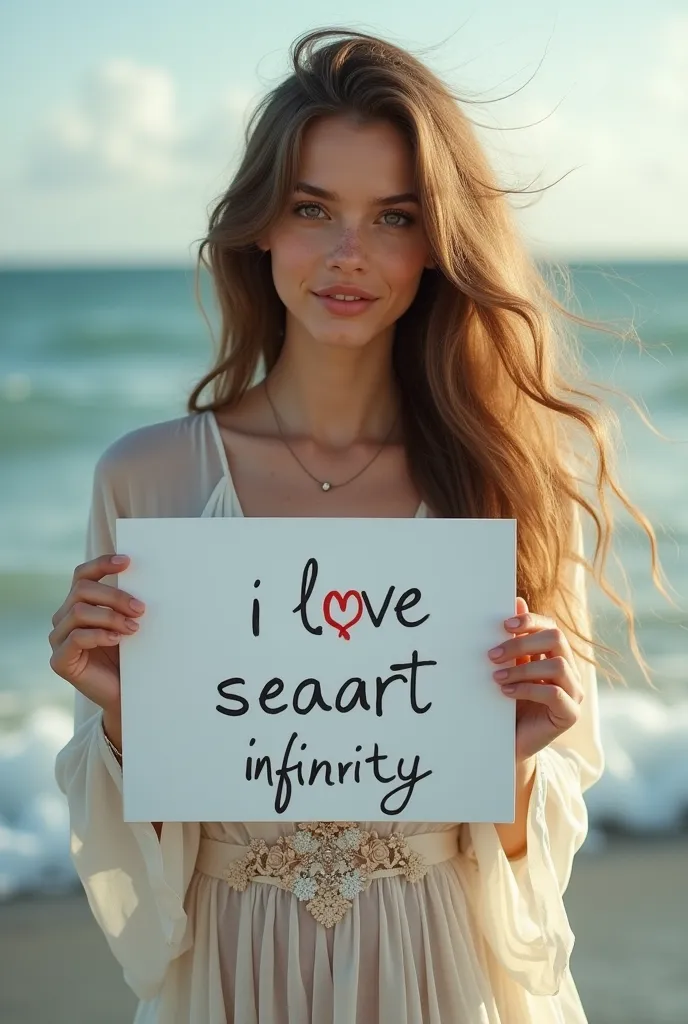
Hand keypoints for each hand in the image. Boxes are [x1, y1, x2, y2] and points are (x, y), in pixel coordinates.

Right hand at [48, 554, 144, 721]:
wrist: (126, 694)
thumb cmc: (129, 656)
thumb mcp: (128, 623)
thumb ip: (126, 603)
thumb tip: (145, 577)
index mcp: (77, 604)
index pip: (82, 575)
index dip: (102, 564)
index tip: (127, 562)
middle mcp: (63, 618)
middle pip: (82, 590)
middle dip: (115, 596)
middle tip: (141, 609)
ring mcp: (58, 640)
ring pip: (79, 612)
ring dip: (111, 617)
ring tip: (133, 628)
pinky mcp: (59, 661)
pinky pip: (75, 638)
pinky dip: (99, 635)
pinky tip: (117, 639)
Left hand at [487, 596, 583, 762]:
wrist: (508, 742)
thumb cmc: (507, 702)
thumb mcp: (508, 667)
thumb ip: (514, 637)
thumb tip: (516, 600)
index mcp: (555, 655)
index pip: (550, 627)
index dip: (530, 622)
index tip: (504, 625)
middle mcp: (569, 670)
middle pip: (556, 639)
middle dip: (521, 644)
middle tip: (492, 656)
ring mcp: (573, 692)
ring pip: (556, 665)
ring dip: (522, 669)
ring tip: (496, 678)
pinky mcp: (570, 714)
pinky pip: (555, 693)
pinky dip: (528, 689)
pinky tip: (507, 692)